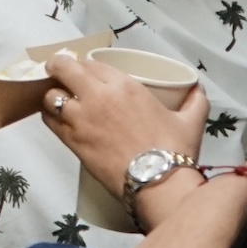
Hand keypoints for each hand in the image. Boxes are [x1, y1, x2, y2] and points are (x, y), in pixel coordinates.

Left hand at [42, 51, 207, 204]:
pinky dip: (49, 115)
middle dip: (58, 67)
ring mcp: (80, 118)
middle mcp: (97, 96)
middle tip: (59, 73)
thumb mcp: (190, 121)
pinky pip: (48, 119)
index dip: (84, 65)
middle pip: (63, 69)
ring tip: (58, 98)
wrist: (159, 184)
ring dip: (52, 94)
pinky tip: (54, 116)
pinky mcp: (71, 140)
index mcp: (124, 86)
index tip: (83, 69)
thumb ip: (195, 102)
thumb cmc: (174, 150)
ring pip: (51, 95)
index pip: (91, 63)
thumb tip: (197, 88)